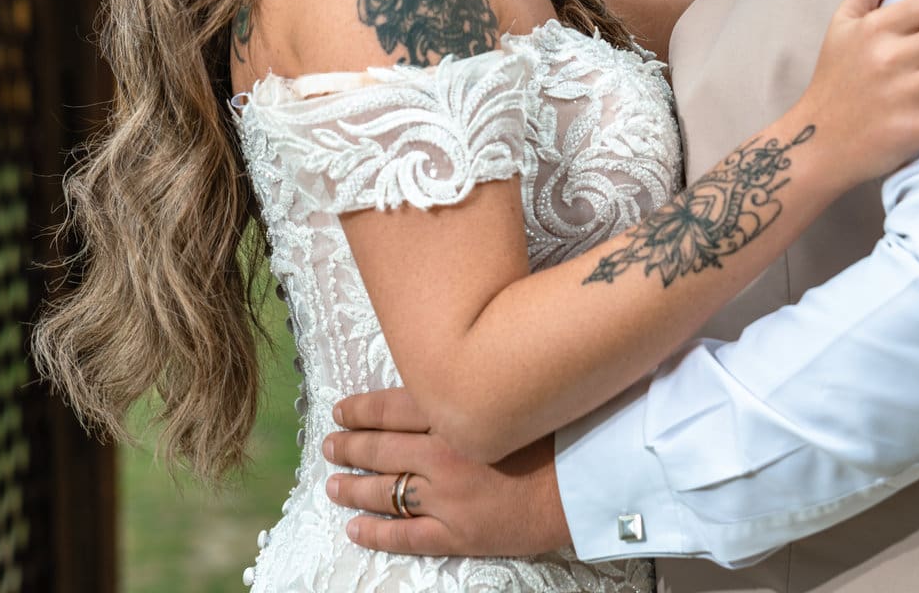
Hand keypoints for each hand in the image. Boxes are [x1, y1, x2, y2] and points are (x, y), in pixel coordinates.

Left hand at [323, 388, 571, 557]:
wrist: (589, 479)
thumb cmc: (559, 428)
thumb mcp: (512, 394)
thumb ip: (473, 390)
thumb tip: (439, 381)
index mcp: (454, 414)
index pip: (391, 408)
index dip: (360, 409)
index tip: (341, 410)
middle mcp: (442, 452)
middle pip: (380, 448)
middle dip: (348, 447)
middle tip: (329, 445)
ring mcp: (446, 496)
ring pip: (384, 491)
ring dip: (352, 488)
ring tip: (333, 486)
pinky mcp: (458, 533)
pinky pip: (406, 536)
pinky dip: (376, 533)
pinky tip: (355, 529)